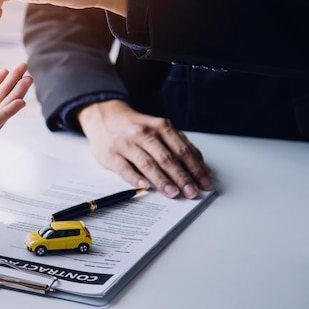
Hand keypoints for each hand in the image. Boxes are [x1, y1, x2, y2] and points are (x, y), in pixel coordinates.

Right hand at [78, 100, 211, 198]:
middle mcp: (144, 134)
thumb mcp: (158, 128)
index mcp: (160, 127)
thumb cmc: (136, 126)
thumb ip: (178, 143)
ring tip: (173, 193)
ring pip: (147, 163)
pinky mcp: (111, 155)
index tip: (204, 182)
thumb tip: (199, 164)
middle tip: (192, 192)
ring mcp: (127, 144)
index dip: (195, 167)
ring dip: (162, 180)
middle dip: (182, 177)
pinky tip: (144, 186)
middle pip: (166, 158)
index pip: (182, 150)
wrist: (104, 116)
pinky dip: (135, 178)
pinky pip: (124, 168)